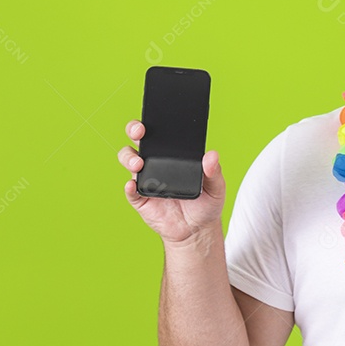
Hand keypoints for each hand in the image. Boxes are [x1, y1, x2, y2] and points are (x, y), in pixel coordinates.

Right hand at [117, 119, 225, 247]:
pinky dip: (129, 187)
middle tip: (140, 131)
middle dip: (134, 130)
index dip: (155, 121)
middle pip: (139, 141)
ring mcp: (146, 179)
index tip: (156, 115)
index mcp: (173, 155)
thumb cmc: (205, 204)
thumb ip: (214, 171)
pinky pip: (130, 191)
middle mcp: (155, 162)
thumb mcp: (216, 187)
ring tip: (139, 164)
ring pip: (129, 161)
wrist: (197, 230)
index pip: (161, 133)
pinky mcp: (140, 198)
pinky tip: (133, 185)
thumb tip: (212, 155)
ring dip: (130, 159)